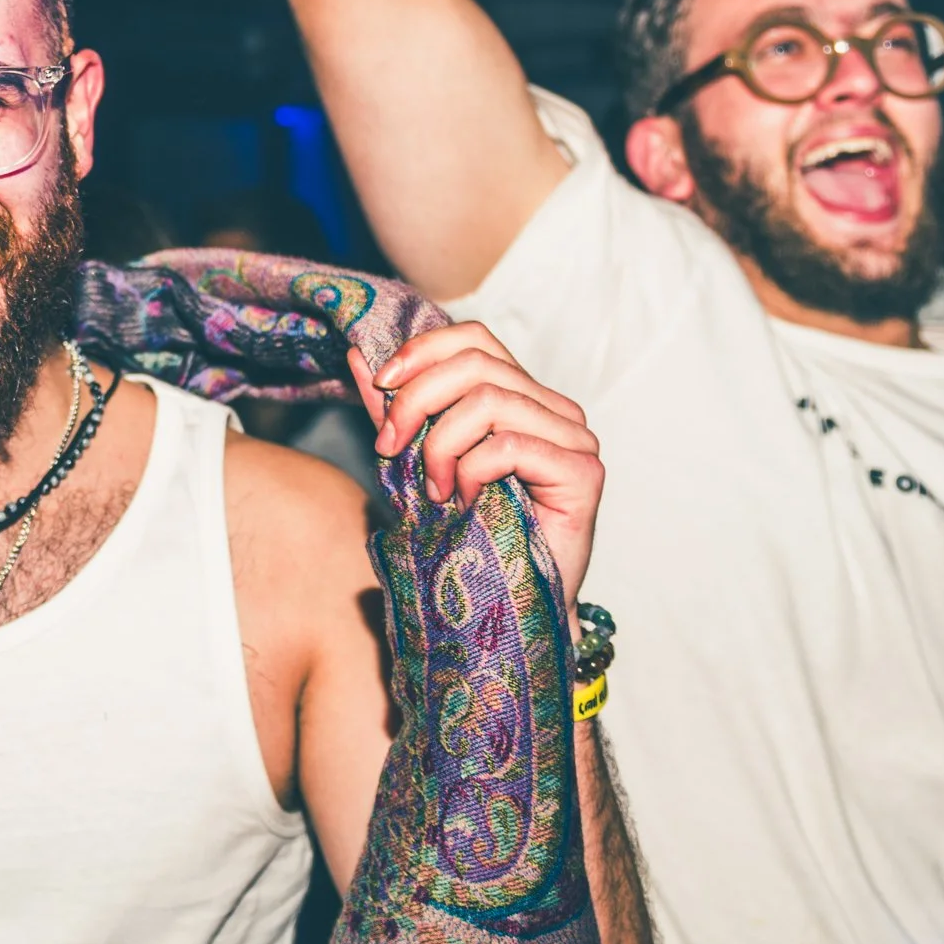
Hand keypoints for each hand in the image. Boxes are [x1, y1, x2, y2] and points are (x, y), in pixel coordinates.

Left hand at [352, 321, 602, 605]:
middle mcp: (555, 409)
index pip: (474, 339)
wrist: (513, 604)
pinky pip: (508, 446)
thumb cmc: (472, 534)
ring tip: (434, 489)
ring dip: (441, 446)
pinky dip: (470, 472)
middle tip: (391, 448)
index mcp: (522, 396)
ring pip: (488, 402)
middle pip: (475, 365)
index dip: (421, 352)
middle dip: (416, 401)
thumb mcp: (422, 460)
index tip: (379, 387)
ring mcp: (575, 438)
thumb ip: (397, 411)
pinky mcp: (583, 472)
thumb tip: (360, 357)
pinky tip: (463, 503)